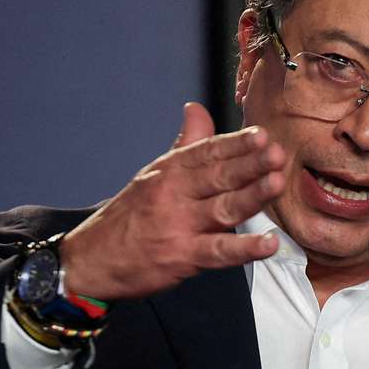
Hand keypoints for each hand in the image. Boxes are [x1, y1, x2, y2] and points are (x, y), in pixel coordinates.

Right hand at [58, 102, 286, 300]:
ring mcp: (178, 226)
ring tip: (278, 183)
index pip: (207, 152)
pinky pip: (218, 251)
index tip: (262, 134)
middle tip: (277, 153)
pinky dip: (245, 248)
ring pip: (222, 208)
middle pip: (217, 175)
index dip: (235, 143)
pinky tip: (269, 243)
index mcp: (170, 171)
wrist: (90, 260)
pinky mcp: (181, 256)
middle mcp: (173, 194)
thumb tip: (197, 108)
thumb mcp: (154, 175)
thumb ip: (185, 144)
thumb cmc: (130, 216)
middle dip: (250, 163)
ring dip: (252, 195)